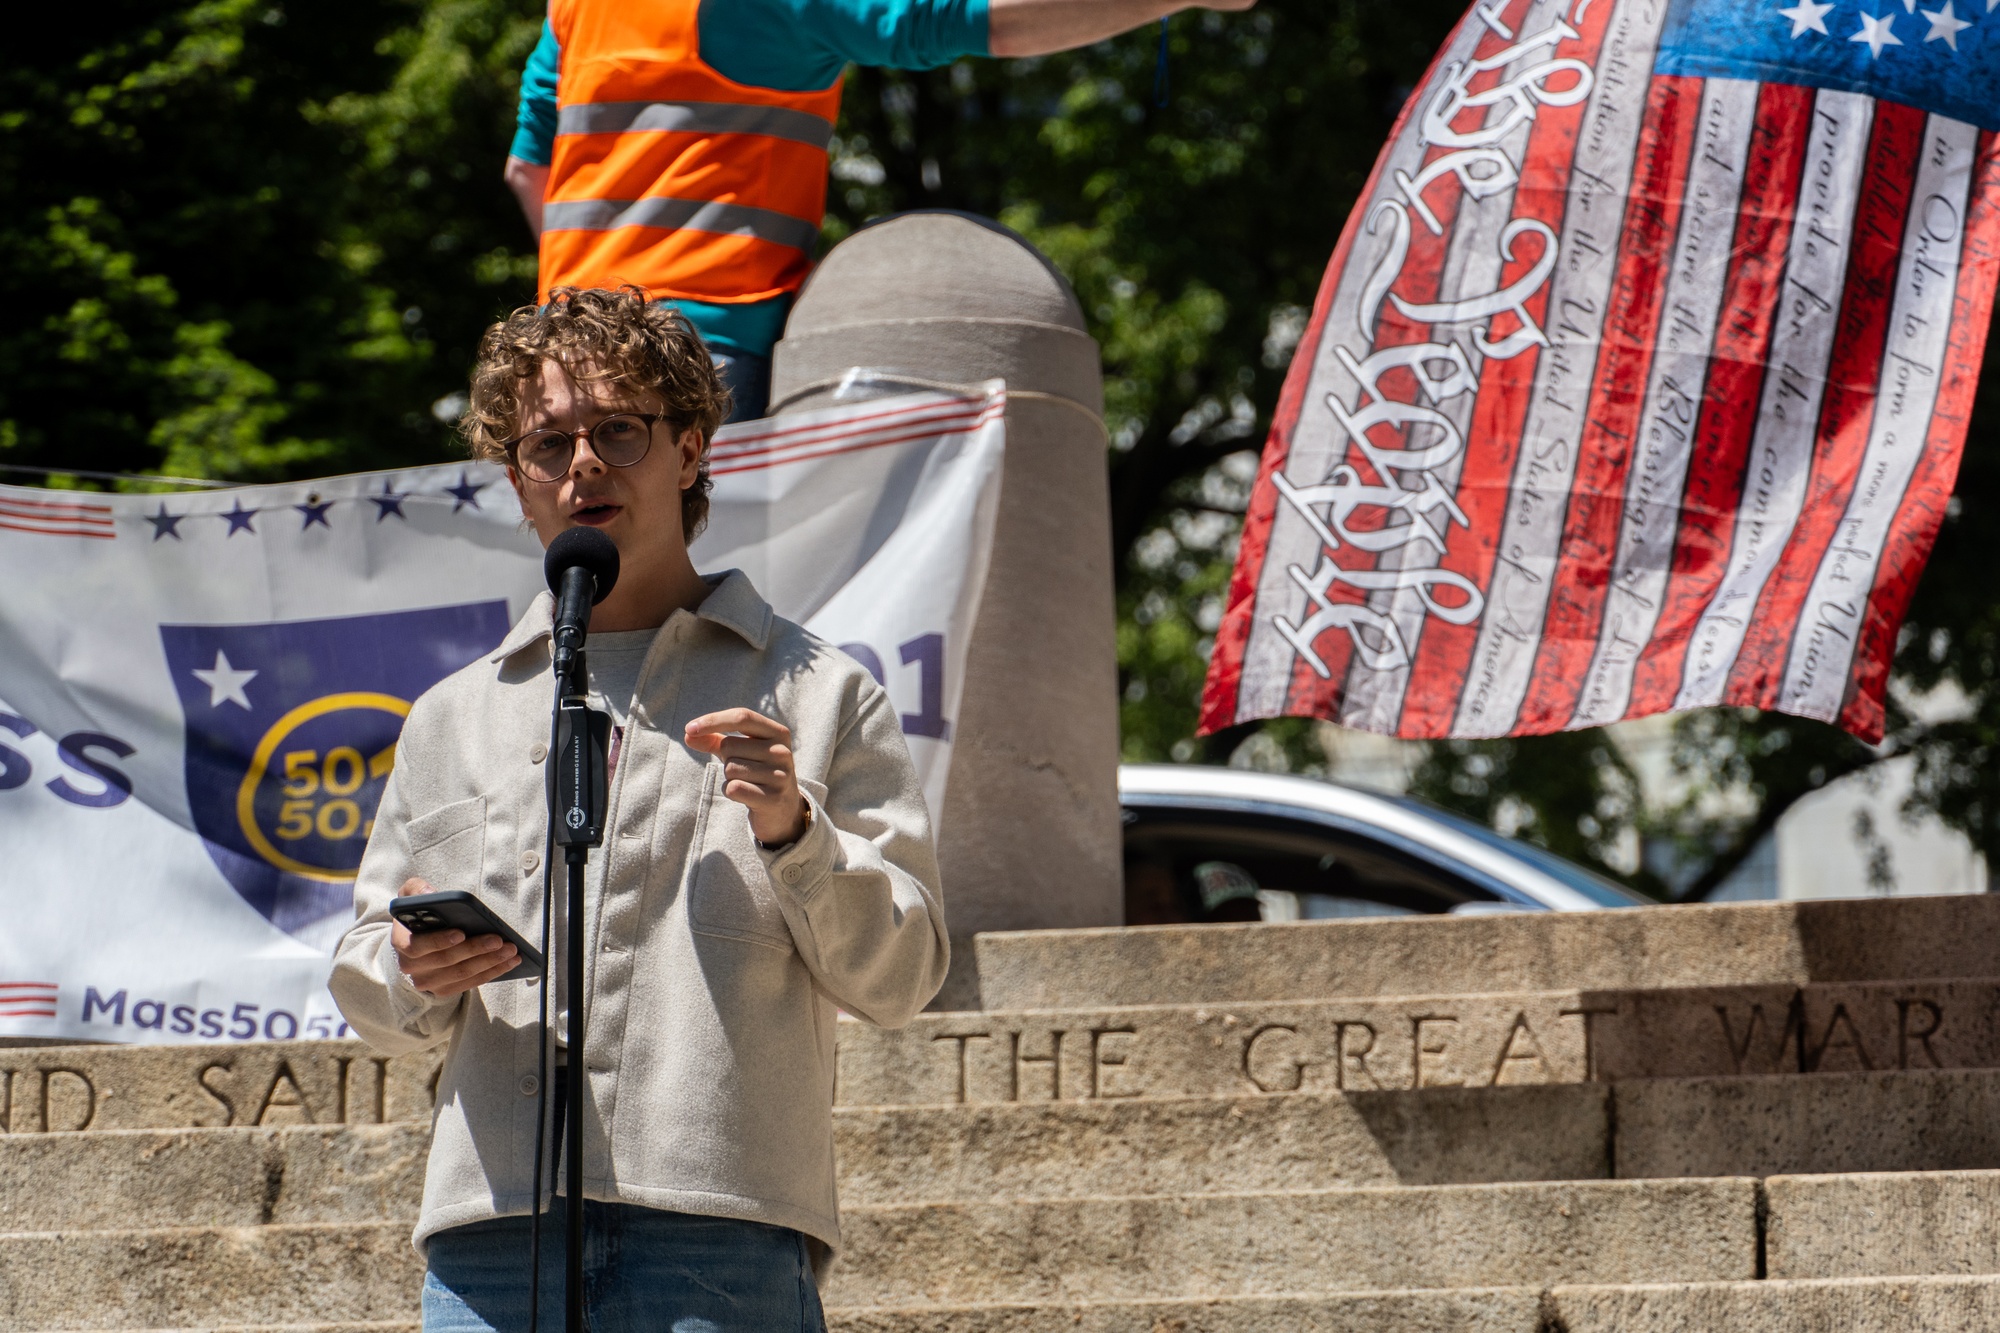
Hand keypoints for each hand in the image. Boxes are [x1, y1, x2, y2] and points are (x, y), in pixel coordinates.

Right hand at [391, 878, 520, 996]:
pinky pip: (470, 983)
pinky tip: (509, 962)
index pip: (417, 946)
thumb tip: (429, 893)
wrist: (413, 944)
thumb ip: (416, 890)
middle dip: (476, 949)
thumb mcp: (409, 898)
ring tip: (511, 951)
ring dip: (490, 962)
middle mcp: (411, 967)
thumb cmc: (417, 917)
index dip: (439, 941)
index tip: (461, 933)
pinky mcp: (443, 990)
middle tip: (499, 940)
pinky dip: (492, 972)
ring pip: (462, 974)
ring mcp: (427, 981)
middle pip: (447, 961)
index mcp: (402, 943)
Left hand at [684, 708, 806, 845]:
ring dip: (729, 777)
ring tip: (747, 784)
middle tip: (743, 771)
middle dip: (725, 759)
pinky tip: (745, 796)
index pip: (742, 717)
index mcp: (778, 733)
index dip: (713, 720)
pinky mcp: (773, 798)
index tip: (689, 729)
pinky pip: (733, 788)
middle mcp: (783, 752)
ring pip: (730, 768)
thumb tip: (688, 734)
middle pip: (730, 746)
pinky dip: (730, 792)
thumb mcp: (739, 752)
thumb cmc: (756, 773)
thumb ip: (714, 740)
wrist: (782, 809)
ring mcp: (781, 776)